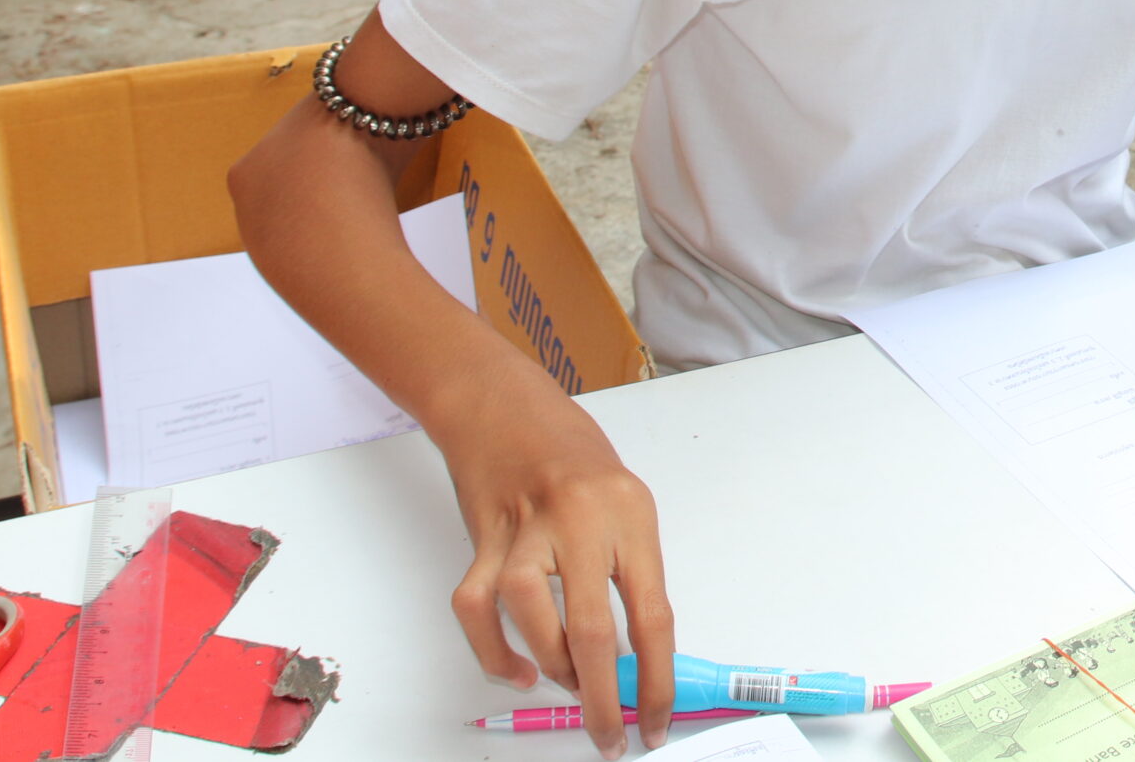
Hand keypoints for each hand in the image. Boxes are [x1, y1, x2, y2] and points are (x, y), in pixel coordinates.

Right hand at [444, 393, 675, 757]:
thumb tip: (634, 655)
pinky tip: (518, 669)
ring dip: (552, 668)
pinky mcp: (482, 538)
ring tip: (569, 684)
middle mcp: (580, 522)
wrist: (503, 406)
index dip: (656, 679)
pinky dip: (494, 650)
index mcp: (630, 515)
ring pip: (531, 619)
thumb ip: (631, 570)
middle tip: (611, 737)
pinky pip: (478, 609)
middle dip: (603, 699)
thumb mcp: (625, 502)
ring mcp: (525, 529)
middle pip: (592, 630)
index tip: (655, 721)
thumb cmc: (572, 455)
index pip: (653, 614)